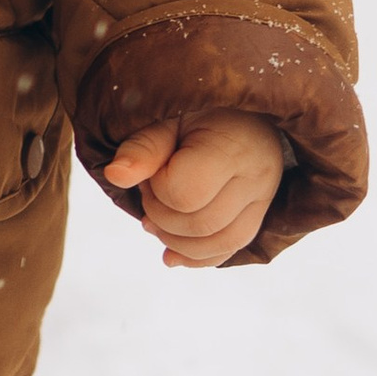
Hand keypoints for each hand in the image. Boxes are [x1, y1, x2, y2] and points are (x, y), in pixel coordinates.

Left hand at [103, 112, 285, 267]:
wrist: (246, 121)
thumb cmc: (201, 118)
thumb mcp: (170, 121)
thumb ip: (143, 148)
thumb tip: (114, 175)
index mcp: (231, 146)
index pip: (186, 193)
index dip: (157, 188)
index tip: (153, 170)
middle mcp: (255, 177)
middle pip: (200, 224)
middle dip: (161, 215)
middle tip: (151, 191)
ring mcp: (262, 202)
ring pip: (217, 244)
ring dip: (174, 240)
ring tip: (157, 218)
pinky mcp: (258, 220)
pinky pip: (227, 252)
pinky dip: (194, 257)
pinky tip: (170, 252)